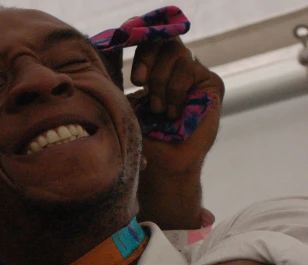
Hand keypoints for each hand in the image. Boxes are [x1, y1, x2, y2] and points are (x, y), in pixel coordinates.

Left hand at [129, 37, 224, 228]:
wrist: (164, 164)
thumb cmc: (143, 139)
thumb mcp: (128, 109)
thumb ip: (125, 86)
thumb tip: (113, 56)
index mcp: (154, 71)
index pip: (149, 42)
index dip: (141, 53)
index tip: (135, 79)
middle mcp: (175, 70)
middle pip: (163, 41)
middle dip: (149, 63)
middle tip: (143, 88)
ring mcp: (194, 75)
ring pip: (176, 52)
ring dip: (162, 81)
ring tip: (159, 108)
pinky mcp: (210, 83)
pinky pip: (189, 68)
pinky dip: (176, 89)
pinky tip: (172, 112)